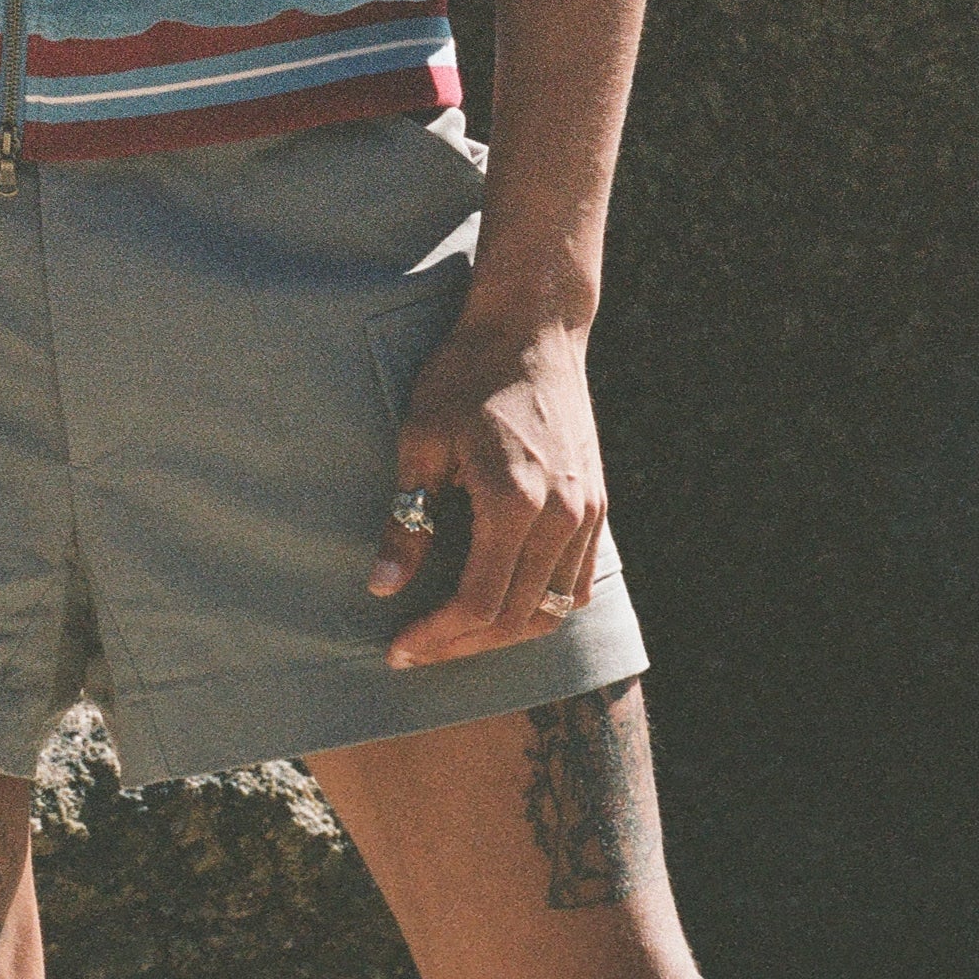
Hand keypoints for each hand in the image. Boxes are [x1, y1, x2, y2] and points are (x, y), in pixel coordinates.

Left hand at [369, 300, 606, 666]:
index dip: (436, 636)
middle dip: (462, 645)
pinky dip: (539, 608)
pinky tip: (499, 608)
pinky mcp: (596, 505)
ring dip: (501, 634)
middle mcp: (562, 515)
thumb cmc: (468, 374)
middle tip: (415, 650)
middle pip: (517, 617)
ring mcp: (587, 513)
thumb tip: (383, 587)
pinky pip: (576, 583)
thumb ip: (406, 519)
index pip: (478, 601)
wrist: (533, 328)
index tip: (397, 647)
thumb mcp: (420, 440)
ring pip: (553, 609)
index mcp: (516, 500)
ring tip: (452, 637)